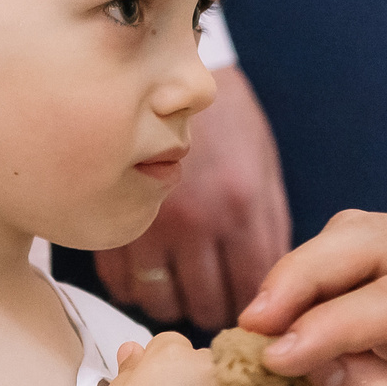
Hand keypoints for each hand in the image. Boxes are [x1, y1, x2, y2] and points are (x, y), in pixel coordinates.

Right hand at [96, 67, 289, 329]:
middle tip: (213, 305)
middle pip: (204, 305)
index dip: (255, 312)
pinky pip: (119, 280)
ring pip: (159, 300)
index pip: (251, 289)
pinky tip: (147, 276)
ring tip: (179, 292)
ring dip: (171, 304)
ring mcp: (148, 220)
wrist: (165, 70)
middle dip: (212, 311)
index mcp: (241, 206)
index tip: (253, 315)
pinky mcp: (111, 216)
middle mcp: (195, 221)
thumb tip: (275, 277)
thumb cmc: (223, 119)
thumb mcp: (262, 164)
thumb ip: (269, 223)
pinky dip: (133, 287)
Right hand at [239, 211, 386, 385]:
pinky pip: (372, 264)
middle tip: (252, 328)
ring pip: (366, 239)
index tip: (272, 355)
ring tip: (269, 331)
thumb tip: (308, 366)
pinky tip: (299, 329)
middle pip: (377, 240)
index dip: (330, 322)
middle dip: (306, 278)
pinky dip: (329, 290)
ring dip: (311, 279)